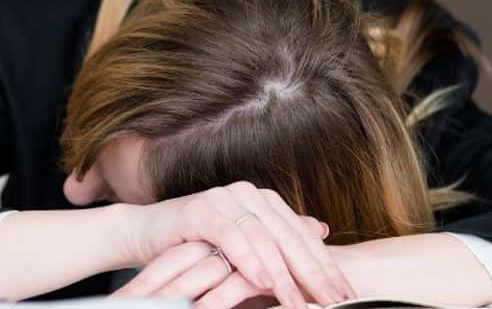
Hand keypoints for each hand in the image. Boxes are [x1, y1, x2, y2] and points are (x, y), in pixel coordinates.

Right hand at [118, 182, 353, 308]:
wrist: (146, 234)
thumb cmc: (196, 245)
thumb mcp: (243, 247)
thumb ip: (279, 237)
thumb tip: (321, 228)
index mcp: (265, 202)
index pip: (302, 237)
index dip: (325, 266)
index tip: (345, 295)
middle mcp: (250, 195)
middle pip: (290, 237)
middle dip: (314, 273)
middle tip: (335, 302)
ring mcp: (226, 198)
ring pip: (264, 238)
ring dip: (283, 274)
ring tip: (300, 302)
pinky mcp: (201, 209)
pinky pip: (231, 236)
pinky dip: (249, 259)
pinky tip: (264, 281)